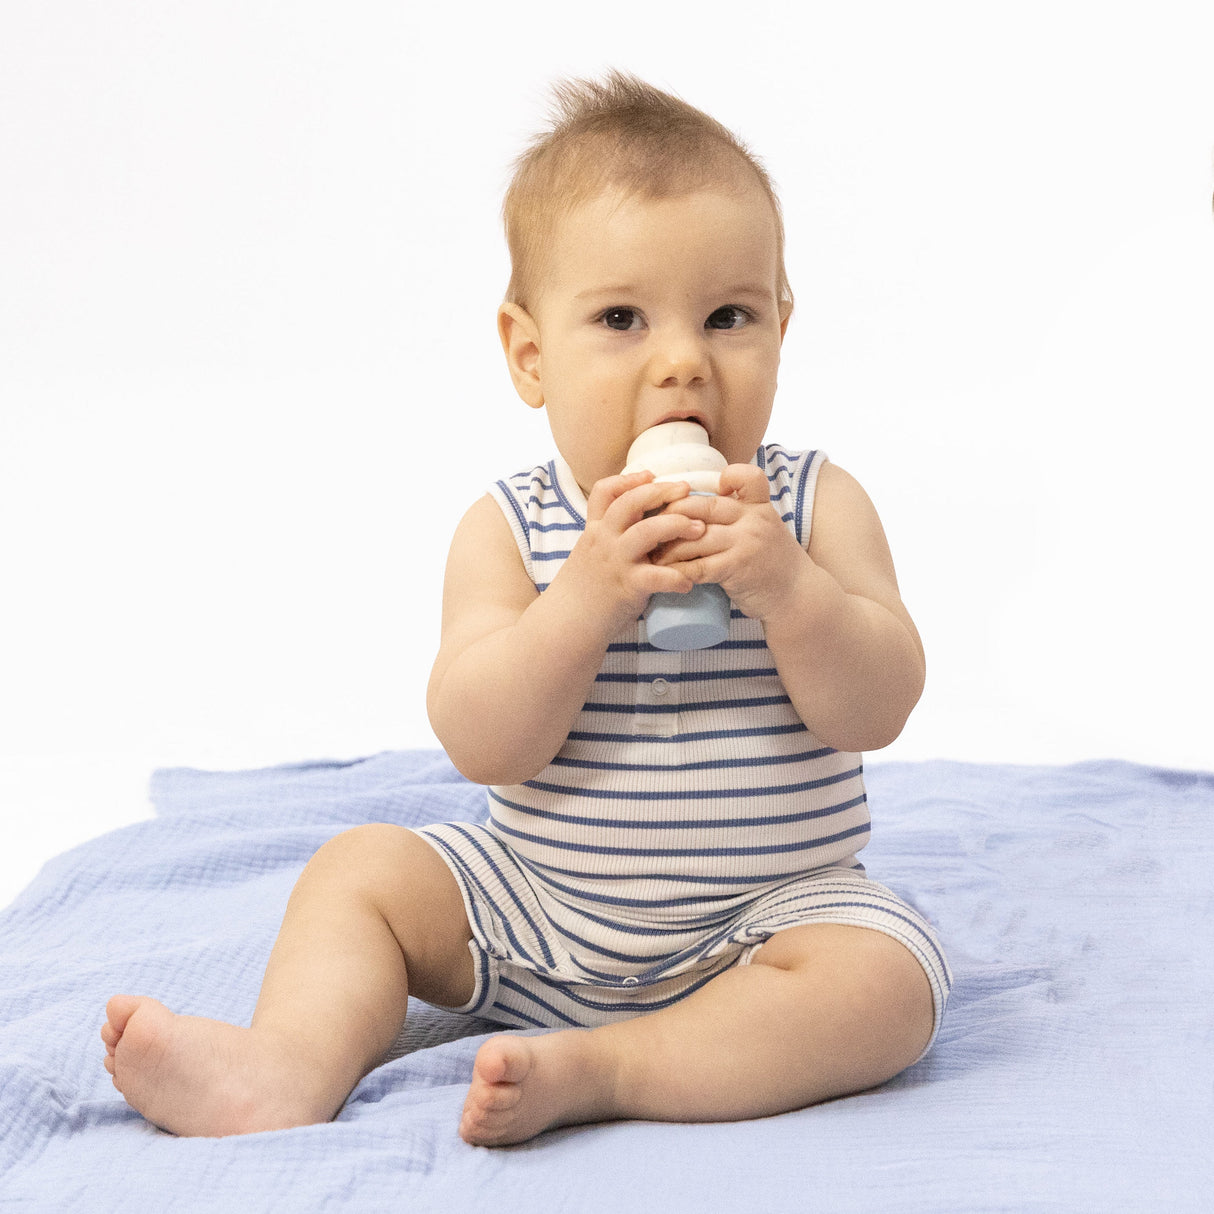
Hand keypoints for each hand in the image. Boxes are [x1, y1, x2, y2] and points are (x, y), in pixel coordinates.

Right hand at [554, 471, 707, 636]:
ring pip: (647, 531)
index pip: (604, 491)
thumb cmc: (584, 589)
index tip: (652, 475)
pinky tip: (688, 582)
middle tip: (686, 491)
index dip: (629, 479)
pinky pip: (656, 577)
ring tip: (699, 530)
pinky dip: (676, 577)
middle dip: (661, 492)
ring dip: (677, 526)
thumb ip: (611, 536)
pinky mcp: (626, 587)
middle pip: (631, 502)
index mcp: (596, 530)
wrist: (566, 622)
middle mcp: (604, 540)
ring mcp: (615, 562)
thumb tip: (641, 522)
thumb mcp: (589, 553)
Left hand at [653, 463, 807, 622]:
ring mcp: (746, 543)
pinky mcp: (738, 568)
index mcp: (759, 507)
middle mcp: (753, 520)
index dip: (726, 477)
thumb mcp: (764, 529)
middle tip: (651, 526)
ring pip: (696, 537)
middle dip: (672, 515)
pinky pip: (700, 566)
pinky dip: (679, 570)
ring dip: (669, 547)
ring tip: (651, 554)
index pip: (747, 476)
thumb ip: (739, 516)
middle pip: (704, 506)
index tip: (707, 491)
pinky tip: (665, 574)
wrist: (798, 596)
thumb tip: (696, 510)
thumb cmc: (773, 563)